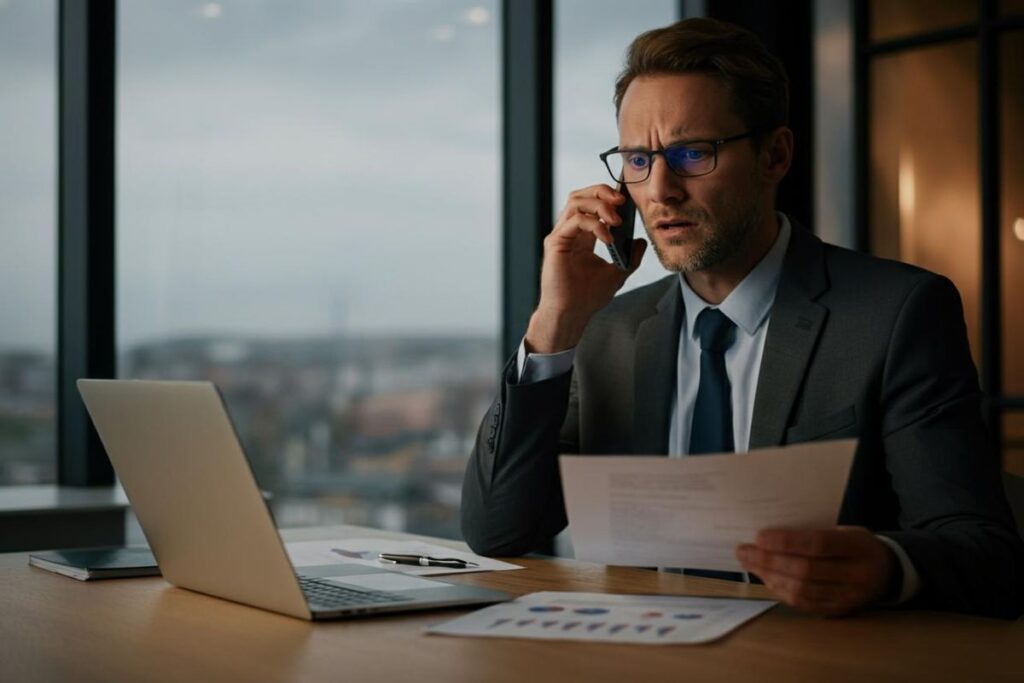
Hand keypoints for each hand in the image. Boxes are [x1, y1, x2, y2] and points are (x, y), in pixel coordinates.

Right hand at [525, 184, 646, 353]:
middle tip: (621, 201)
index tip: (626, 201)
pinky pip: (575, 221)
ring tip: (616, 220)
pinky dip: (594, 224)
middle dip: (602, 191)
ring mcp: (561, 236)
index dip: (607, 196)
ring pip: (575, 202)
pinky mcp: (555, 243)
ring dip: (599, 205)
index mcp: (582, 236)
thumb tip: (641, 241)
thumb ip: (630, 257)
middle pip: (580, 195)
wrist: (572, 314)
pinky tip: (608, 238)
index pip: (591, 203)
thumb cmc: (587, 297)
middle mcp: (569, 232)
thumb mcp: (617, 273)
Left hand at [736, 526, 898, 616]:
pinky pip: (805, 604)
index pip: (818, 544)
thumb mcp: (845, 529)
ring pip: (802, 590)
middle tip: (744, 551)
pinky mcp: (840, 611)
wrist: (889, 571)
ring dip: (770, 577)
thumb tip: (769, 534)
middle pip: (806, 571)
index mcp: (858, 547)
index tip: (759, 536)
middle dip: (769, 561)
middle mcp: (856, 575)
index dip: (786, 542)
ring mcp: (849, 597)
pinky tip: (767, 579)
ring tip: (750, 564)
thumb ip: (814, 532)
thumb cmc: (857, 544)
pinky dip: (781, 591)